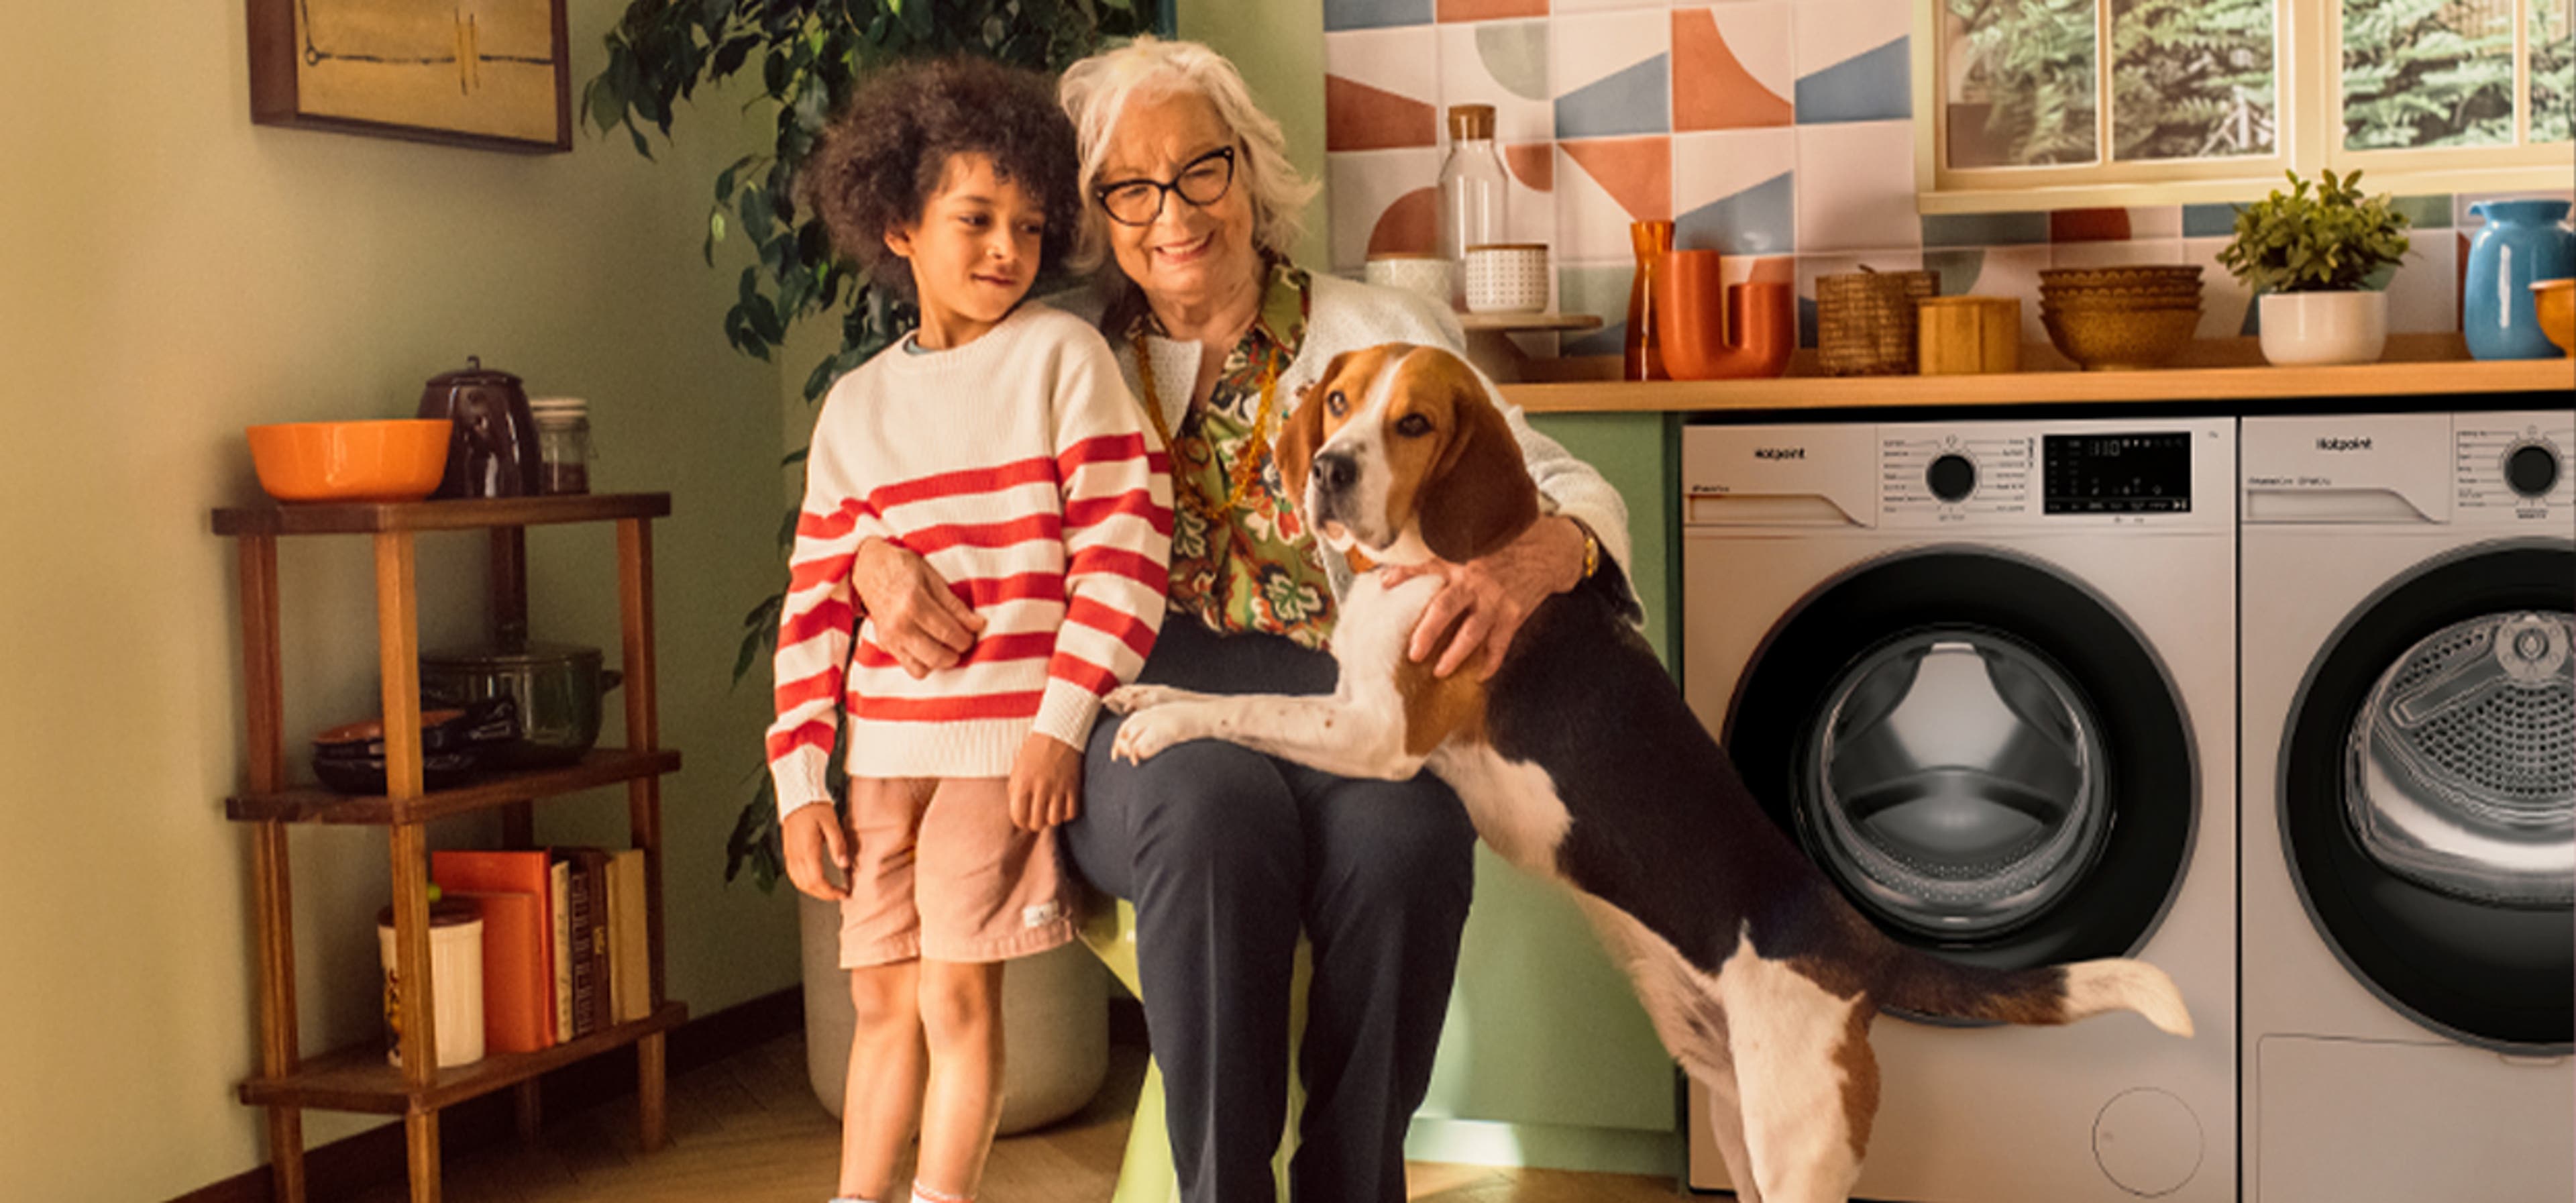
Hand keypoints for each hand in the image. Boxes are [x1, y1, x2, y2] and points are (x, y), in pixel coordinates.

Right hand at [781, 804, 851, 900]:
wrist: (797, 795)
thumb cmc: (814, 807)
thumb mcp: (832, 823)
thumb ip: (838, 845)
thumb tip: (844, 864)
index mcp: (807, 850)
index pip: (817, 881)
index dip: (831, 892)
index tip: (843, 893)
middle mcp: (796, 855)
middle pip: (807, 886)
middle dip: (824, 895)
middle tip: (839, 894)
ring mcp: (789, 854)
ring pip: (798, 883)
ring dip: (813, 891)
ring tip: (828, 891)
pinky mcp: (787, 852)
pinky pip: (793, 874)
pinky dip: (804, 883)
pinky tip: (813, 882)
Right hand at [852, 538, 986, 677]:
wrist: (868, 566)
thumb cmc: (902, 567)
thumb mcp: (932, 577)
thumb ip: (954, 604)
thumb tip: (978, 624)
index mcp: (913, 604)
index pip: (948, 633)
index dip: (966, 638)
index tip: (973, 633)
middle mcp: (899, 625)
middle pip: (938, 656)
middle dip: (956, 652)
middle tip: (962, 640)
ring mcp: (890, 637)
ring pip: (923, 669)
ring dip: (940, 661)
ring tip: (946, 645)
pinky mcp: (885, 644)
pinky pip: (909, 668)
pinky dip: (924, 663)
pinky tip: (930, 647)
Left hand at [1009, 733, 1082, 830]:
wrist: (1058, 733)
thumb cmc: (1034, 751)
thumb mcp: (1017, 769)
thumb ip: (1016, 791)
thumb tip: (1019, 812)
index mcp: (1023, 783)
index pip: (1019, 817)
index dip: (1021, 822)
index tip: (1024, 819)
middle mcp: (1040, 788)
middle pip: (1037, 823)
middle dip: (1036, 823)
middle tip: (1038, 815)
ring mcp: (1058, 788)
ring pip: (1055, 820)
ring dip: (1051, 819)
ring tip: (1050, 810)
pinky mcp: (1074, 786)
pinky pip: (1071, 812)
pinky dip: (1067, 813)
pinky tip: (1063, 806)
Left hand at [1384, 515, 1587, 679]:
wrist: (1548, 551)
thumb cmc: (1504, 546)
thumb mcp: (1471, 541)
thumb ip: (1435, 555)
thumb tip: (1391, 572)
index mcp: (1461, 560)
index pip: (1427, 565)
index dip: (1405, 572)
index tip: (1385, 584)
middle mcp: (1476, 582)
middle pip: (1446, 608)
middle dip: (1428, 632)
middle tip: (1413, 653)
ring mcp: (1496, 600)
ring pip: (1472, 633)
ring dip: (1455, 655)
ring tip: (1440, 671)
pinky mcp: (1513, 615)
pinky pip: (1499, 645)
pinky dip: (1489, 662)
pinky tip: (1478, 675)